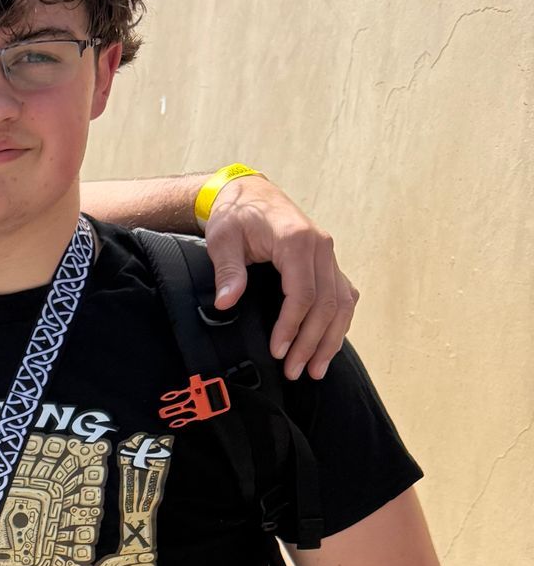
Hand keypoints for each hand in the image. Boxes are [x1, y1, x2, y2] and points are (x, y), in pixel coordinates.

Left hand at [204, 176, 358, 379]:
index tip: (278, 351)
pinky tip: (330, 344)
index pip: (303, 293)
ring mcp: (328, 255)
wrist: (250, 195)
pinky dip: (339, 322)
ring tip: (316, 369)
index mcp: (296, 240)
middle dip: (311, 342)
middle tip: (294, 370)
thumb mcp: (223, 240)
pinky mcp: (328, 262)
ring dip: (331, 339)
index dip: (292, 326)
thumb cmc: (236, 216)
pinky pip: (343, 295)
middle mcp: (321, 247)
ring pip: (342, 302)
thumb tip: (227, 302)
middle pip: (326, 303)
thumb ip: (228, 271)